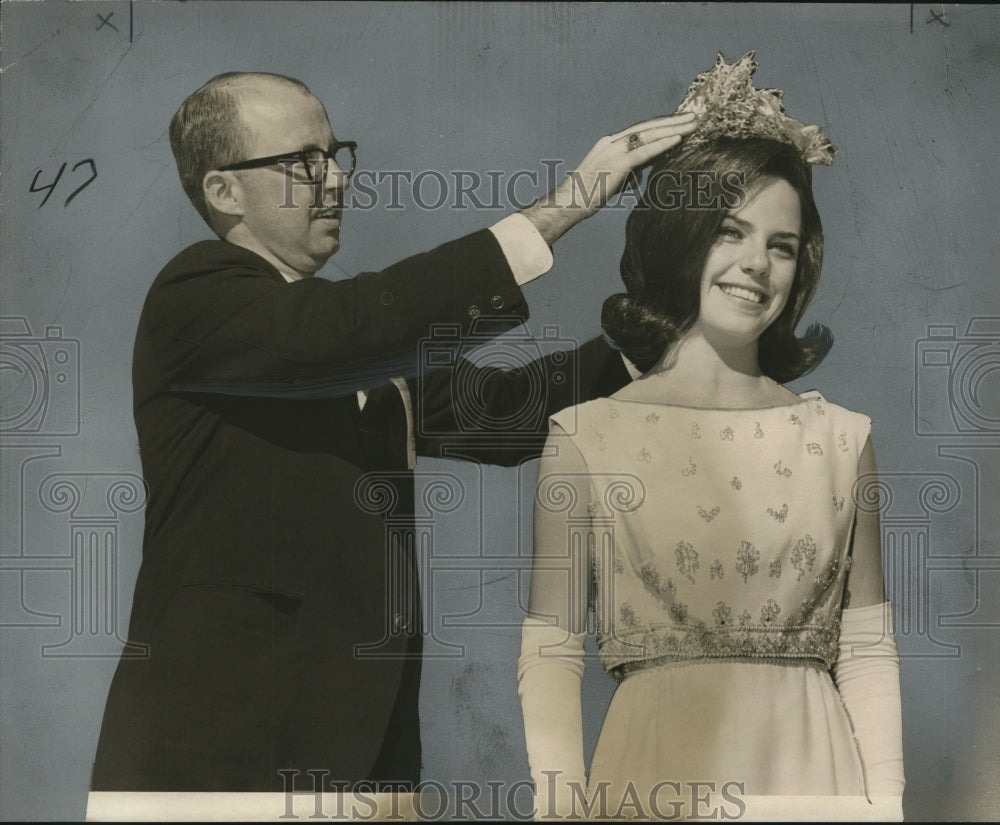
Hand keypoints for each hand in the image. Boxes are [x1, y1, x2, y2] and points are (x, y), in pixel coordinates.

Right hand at [521, 113, 697, 244]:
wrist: (570, 202)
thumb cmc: (589, 194)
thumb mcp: (613, 176)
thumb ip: (631, 167)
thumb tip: (647, 166)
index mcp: (611, 143)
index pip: (642, 129)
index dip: (663, 123)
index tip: (681, 120)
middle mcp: (613, 142)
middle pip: (648, 127)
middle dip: (673, 120)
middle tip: (695, 116)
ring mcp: (614, 151)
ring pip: (649, 134)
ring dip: (673, 128)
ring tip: (693, 124)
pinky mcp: (617, 163)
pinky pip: (644, 151)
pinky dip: (662, 144)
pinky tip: (678, 139)